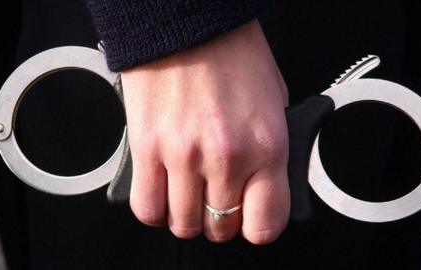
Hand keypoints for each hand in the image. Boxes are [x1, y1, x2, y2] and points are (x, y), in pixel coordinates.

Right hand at [121, 19, 289, 243]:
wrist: (188, 22)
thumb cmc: (232, 54)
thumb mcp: (275, 105)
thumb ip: (269, 155)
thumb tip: (261, 186)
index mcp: (265, 146)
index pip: (264, 225)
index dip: (257, 227)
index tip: (252, 219)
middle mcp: (224, 156)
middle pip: (219, 228)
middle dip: (221, 220)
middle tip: (219, 200)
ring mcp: (181, 155)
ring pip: (182, 224)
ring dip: (188, 216)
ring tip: (189, 194)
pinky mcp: (145, 147)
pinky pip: (146, 207)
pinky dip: (156, 208)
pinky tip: (164, 190)